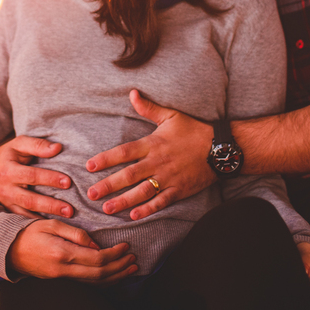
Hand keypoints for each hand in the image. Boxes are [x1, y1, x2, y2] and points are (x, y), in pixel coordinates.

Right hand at [0, 135, 72, 217]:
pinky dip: (38, 223)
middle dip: (50, 204)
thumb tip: (57, 148)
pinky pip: (24, 219)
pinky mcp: (9, 210)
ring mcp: (6, 202)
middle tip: (70, 209)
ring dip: (47, 216)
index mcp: (8, 170)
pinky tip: (53, 225)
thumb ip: (37, 145)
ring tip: (66, 217)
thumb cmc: (10, 153)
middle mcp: (5, 189)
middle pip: (30, 199)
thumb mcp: (20, 143)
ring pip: (27, 212)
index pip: (31, 175)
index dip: (50, 179)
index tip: (68, 182)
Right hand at [8, 220, 137, 282]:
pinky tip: (113, 277)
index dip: (114, 254)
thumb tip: (95, 243)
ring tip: (130, 269)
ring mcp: (62, 277)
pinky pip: (87, 284)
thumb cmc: (30, 232)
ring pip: (95, 283)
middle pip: (99, 274)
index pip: (96, 259)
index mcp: (63, 253)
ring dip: (115, 277)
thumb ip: (74, 233)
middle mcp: (64, 270)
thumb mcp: (51, 224)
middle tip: (133, 258)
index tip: (126, 245)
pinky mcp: (61, 279)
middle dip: (119, 267)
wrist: (9, 250)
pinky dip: (104, 282)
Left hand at [84, 90, 215, 220]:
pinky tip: (134, 216)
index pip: (124, 152)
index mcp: (153, 144)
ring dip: (123, 201)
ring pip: (142, 191)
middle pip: (129, 175)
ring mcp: (168, 178)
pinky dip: (148, 209)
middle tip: (91, 194)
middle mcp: (158, 162)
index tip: (89, 166)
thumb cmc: (194, 130)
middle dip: (109, 185)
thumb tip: (132, 93)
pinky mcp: (179, 190)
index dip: (106, 159)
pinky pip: (161, 201)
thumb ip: (148, 108)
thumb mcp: (171, 116)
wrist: (220, 148)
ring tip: (107, 209)